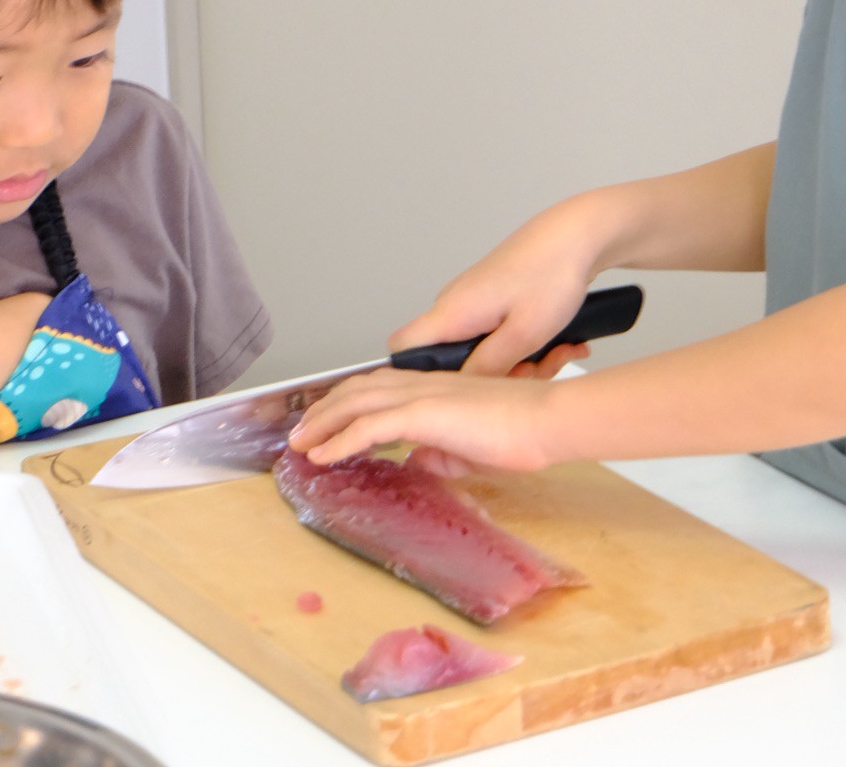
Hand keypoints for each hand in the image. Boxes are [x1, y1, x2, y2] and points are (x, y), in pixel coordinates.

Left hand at [287, 367, 559, 473]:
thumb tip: (419, 460)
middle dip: (322, 410)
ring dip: (321, 423)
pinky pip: (369, 427)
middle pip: (357, 390)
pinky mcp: (424, 414)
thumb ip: (443, 452)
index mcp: (434, 390)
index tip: (325, 421)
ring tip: (299, 443)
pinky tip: (321, 455)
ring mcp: (421, 397)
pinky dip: (339, 441)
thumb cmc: (523, 432)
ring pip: (355, 402)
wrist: (547, 420)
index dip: (346, 403)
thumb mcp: (473, 448)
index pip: (378, 388)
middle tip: (299, 431)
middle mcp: (422, 386)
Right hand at [394, 193, 621, 375]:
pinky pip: (499, 337)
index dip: (415, 376)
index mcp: (452, 312)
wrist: (576, 235)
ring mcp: (474, 302)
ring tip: (557, 352)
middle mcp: (455, 305)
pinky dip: (526, 345)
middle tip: (533, 371)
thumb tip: (460, 392)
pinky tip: (558, 343)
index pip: (403, 348)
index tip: (455, 393)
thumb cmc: (551, 272)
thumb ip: (488, 367)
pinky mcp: (493, 300)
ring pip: (482, 351)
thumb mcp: (524, 334)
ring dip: (520, 361)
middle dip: (494, 376)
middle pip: (451, 361)